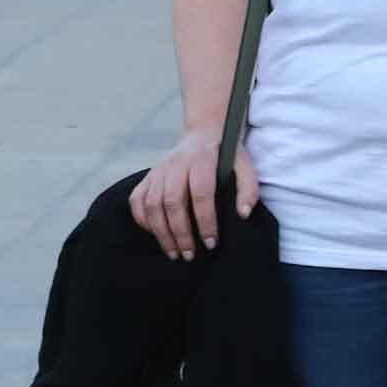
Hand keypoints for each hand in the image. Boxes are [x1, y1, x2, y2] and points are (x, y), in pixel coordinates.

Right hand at [133, 125, 253, 259]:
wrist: (203, 132)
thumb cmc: (225, 154)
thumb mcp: (244, 164)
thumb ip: (248, 187)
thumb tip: (243, 214)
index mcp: (202, 160)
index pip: (200, 194)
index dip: (205, 221)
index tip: (210, 242)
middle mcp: (176, 164)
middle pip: (172, 202)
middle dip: (180, 233)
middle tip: (189, 254)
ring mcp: (159, 169)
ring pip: (152, 204)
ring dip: (161, 232)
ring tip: (174, 252)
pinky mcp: (148, 176)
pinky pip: (137, 200)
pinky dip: (143, 220)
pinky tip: (157, 234)